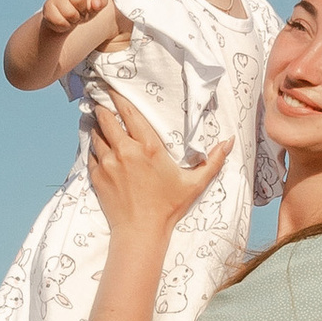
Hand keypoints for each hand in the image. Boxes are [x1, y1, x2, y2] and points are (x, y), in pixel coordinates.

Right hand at [37, 0, 102, 41]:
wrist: (63, 19)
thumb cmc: (82, 8)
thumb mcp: (94, 6)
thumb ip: (100, 3)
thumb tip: (97, 3)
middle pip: (79, 0)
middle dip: (82, 10)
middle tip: (80, 10)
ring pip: (70, 14)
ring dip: (74, 19)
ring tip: (72, 16)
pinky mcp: (47, 7)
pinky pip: (61, 21)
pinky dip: (66, 25)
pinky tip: (64, 20)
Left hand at [86, 82, 229, 240]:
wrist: (141, 232)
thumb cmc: (168, 207)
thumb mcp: (194, 183)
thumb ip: (213, 161)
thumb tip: (230, 141)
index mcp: (148, 147)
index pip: (128, 112)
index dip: (118, 97)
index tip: (112, 88)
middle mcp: (125, 151)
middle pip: (106, 118)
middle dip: (102, 107)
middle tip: (101, 100)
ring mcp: (109, 163)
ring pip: (96, 134)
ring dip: (97, 127)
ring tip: (98, 121)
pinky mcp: (97, 176)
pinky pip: (91, 154)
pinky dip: (94, 147)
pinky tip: (97, 145)